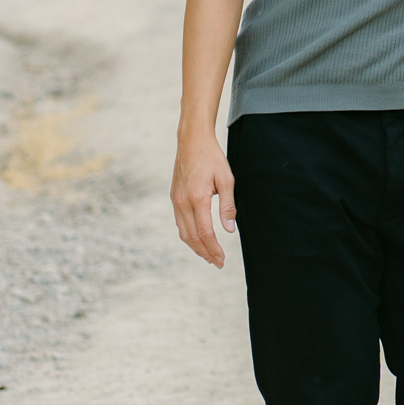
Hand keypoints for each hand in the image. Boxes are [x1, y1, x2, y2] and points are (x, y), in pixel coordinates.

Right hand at [171, 130, 235, 268]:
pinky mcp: (174, 198)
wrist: (192, 141)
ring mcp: (176, 200)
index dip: (214, 248)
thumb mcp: (226, 180)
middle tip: (217, 263)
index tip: (222, 259)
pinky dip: (188, 235)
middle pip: (192, 237)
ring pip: (183, 232)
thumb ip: (228, 206)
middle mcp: (183, 202)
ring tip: (208, 255)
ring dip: (196, 247)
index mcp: (197, 198)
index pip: (205, 232)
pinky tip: (198, 239)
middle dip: (205, 252)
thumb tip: (230, 229)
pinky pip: (179, 223)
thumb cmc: (212, 158)